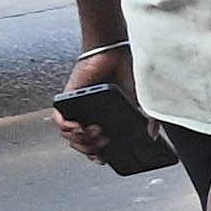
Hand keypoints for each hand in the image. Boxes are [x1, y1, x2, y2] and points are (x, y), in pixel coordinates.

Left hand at [49, 43, 138, 166]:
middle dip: (90, 149)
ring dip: (79, 140)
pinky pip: (59, 120)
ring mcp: (77, 108)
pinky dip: (65, 127)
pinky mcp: (67, 99)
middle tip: (103, 143)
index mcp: (106, 118)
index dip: (98, 155)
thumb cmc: (126, 71)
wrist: (113, 52)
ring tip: (93, 133)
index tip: (104, 158)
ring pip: (69, 136)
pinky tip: (76, 127)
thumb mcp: (142, 99)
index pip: (96, 144)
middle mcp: (90, 115)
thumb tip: (152, 135)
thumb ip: (149, 117)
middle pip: (81, 143)